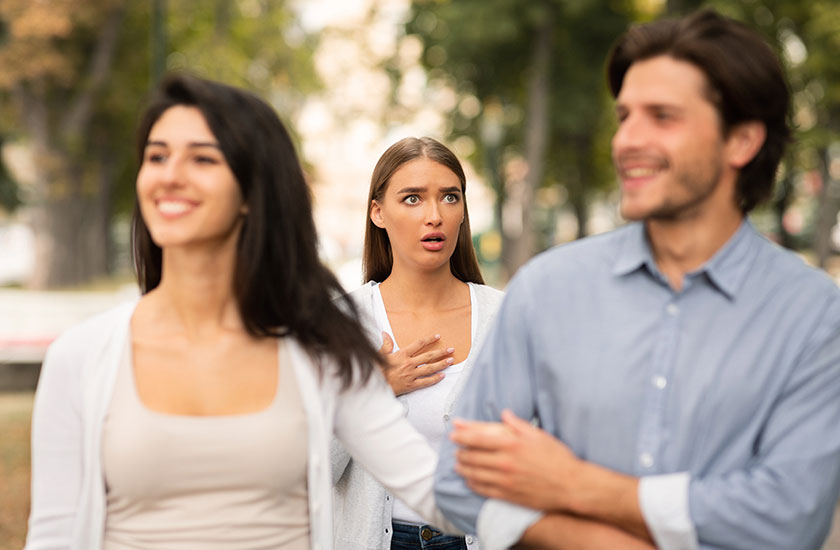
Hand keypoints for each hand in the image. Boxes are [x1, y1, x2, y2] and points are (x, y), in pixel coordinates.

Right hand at [379, 332, 454, 395]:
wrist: (375, 385)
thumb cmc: (377, 370)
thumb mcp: (380, 355)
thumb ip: (386, 344)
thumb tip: (385, 333)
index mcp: (402, 355)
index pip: (419, 344)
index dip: (429, 339)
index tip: (437, 336)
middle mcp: (409, 363)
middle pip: (428, 356)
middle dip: (441, 352)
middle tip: (451, 350)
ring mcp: (411, 375)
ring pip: (430, 368)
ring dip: (441, 364)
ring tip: (451, 361)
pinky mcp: (411, 385)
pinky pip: (426, 382)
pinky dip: (435, 379)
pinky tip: (442, 376)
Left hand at [451, 409, 579, 511]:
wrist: (571, 486)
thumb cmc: (557, 458)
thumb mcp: (539, 435)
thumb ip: (518, 424)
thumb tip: (504, 413)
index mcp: (512, 444)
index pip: (478, 438)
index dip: (462, 434)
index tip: (454, 432)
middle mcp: (505, 462)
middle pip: (472, 456)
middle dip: (460, 452)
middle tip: (455, 449)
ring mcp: (505, 480)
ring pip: (474, 473)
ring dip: (462, 468)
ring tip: (457, 464)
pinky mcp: (508, 495)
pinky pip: (483, 490)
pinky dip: (472, 484)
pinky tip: (469, 480)